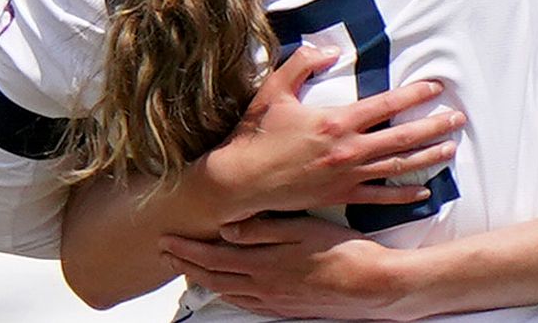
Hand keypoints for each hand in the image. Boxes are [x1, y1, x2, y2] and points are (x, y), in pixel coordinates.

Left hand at [163, 216, 412, 320]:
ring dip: (204, 280)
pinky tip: (229, 290)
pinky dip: (229, 294)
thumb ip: (262, 229)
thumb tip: (226, 230)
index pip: (213, 258)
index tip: (166, 240)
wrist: (371, 284)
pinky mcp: (288, 308)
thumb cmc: (341, 251)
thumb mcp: (302, 229)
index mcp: (263, 264)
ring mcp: (275, 301)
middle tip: (166, 254)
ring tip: (189, 269)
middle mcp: (263, 286)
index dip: (186, 250)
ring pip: (228, 292)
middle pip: (213, 278)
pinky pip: (248, 304)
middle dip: (186, 265)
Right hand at [205, 44, 463, 218]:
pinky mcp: (340, 197)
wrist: (241, 180)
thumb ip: (302, 63)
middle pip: (401, 136)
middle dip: (433, 126)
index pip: (386, 104)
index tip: (436, 88)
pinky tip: (424, 190)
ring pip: (396, 165)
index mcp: (336, 121)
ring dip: (427, 157)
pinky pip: (379, 197)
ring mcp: (346, 176)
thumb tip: (330, 50)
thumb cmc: (256, 134)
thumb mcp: (275, 90)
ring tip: (451, 149)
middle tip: (459, 119)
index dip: (414, 95)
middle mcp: (348, 149)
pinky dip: (403, 194)